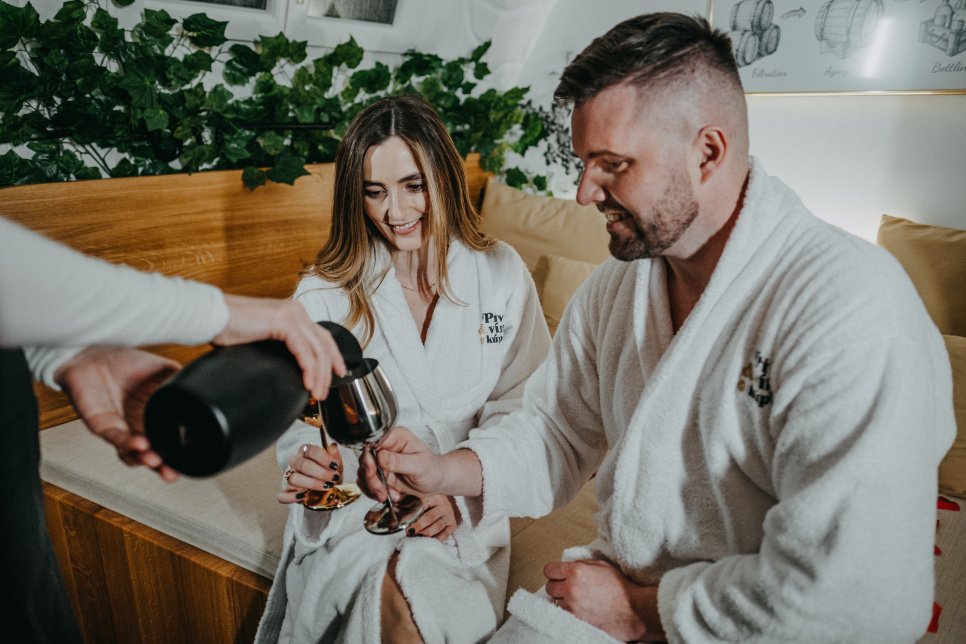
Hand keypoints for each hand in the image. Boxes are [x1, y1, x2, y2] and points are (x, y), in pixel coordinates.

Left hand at [55, 347, 181, 481]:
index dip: (179, 455)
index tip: (190, 462)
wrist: (93, 352)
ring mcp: (120, 428)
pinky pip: (115, 438)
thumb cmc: (123, 362)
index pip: (170, 442)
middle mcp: (138, 427)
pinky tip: (139, 443)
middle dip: (162, 467)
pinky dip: (128, 443)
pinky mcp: (101, 425)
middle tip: (172, 473)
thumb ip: (183, 382)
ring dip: (144, 460)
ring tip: (156, 460)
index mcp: (155, 417)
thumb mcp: (164, 370)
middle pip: (152, 455)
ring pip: (132, 454)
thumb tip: (206, 388)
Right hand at [214, 295, 345, 399]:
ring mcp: (290, 314)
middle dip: (330, 369)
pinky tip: (308, 382)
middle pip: (324, 343)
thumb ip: (277, 347)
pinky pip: (303, 350)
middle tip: (329, 389)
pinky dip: (308, 368)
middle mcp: (295, 310)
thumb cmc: (228, 328)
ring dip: (320, 374)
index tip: (338, 372)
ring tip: (317, 393)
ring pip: (317, 349)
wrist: (210, 317)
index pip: (321, 335)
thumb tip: (286, 367)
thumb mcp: (261, 339)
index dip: (333, 355)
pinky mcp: (282, 322)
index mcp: (292, 312)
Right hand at [277, 442, 343, 503]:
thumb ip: (334, 455)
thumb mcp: (336, 464)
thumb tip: (332, 447)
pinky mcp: (288, 492)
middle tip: (333, 478)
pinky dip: (291, 497)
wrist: (328, 488)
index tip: (334, 466)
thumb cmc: (330, 472)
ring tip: (326, 487)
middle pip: (302, 464)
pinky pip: (283, 495)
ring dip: (311, 484)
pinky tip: (304, 497)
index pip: (310, 450)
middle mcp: (296, 463)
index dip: (323, 458)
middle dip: (320, 473)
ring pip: (293, 479)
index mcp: (306, 452)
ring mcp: (290, 477)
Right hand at [357, 427, 442, 501]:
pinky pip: (368, 484)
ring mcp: (381, 461)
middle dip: (371, 479)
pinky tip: (391, 495)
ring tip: (389, 495)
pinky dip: (376, 493)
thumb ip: (399, 461)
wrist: (436, 481)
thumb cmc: (432, 469)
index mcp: (396, 437)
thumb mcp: (419, 465)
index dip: (368, 457)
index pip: (373, 442)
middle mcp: (386, 447)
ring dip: (374, 488)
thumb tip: (380, 457)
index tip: (372, 470)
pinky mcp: (380, 474)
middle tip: (382, 491)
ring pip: (364, 474)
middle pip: (365, 460)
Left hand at [406, 495, 459, 540]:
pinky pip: (445, 534)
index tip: (401, 522)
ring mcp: (449, 514)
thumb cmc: (430, 498)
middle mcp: (443, 504)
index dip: (410, 514)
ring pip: (437, 526)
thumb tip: (393, 499)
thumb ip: (406, 497)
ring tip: (416, 537)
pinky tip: (427, 540)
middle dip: (418, 526)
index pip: (421, 505)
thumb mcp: (420, 494)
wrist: (449, 492)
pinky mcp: (453, 523)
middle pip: (429, 517)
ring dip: (425, 533)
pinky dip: (436, 539)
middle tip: (408, 532)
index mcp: (433, 496)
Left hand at [543, 559, 662, 641]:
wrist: (632, 610)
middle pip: (549, 587)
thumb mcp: (601, 566)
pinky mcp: (576, 620)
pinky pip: (564, 613)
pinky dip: (569, 611)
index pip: (549, 570)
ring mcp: (572, 606)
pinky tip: (580, 608)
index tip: (557, 574)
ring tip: (577, 599)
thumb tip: (568, 566)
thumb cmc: (620, 587)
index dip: (554, 571)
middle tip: (568, 586)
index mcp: (576, 571)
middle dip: (557, 585)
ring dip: (563, 600)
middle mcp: (571, 588)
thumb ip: (581, 564)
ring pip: (555, 602)